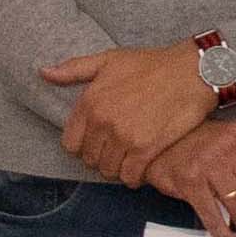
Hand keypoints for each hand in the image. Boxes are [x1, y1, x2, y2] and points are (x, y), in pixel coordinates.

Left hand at [44, 44, 220, 185]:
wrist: (192, 71)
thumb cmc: (152, 64)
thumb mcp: (109, 60)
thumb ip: (74, 69)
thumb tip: (44, 73)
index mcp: (90, 101)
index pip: (70, 143)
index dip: (83, 146)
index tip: (97, 142)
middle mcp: (103, 121)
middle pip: (90, 160)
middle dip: (101, 157)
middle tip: (116, 150)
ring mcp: (124, 137)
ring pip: (109, 170)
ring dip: (118, 168)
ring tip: (129, 158)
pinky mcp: (147, 149)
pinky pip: (130, 176)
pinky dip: (134, 177)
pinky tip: (141, 166)